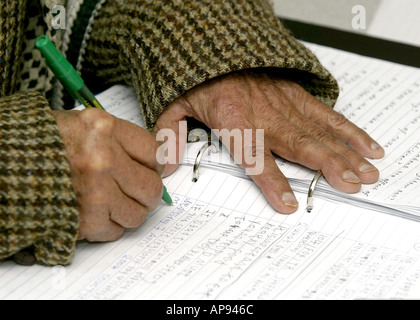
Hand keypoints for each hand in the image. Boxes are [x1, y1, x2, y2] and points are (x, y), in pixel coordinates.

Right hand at [53, 109, 164, 241]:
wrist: (5, 160)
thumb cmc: (44, 142)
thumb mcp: (84, 124)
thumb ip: (121, 139)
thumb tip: (157, 160)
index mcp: (104, 128)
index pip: (154, 152)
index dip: (155, 164)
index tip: (151, 169)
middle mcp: (102, 158)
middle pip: (151, 187)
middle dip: (147, 192)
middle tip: (136, 190)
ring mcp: (94, 191)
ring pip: (137, 213)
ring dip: (129, 211)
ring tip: (114, 202)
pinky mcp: (83, 218)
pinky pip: (115, 231)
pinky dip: (109, 226)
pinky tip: (97, 213)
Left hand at [156, 70, 384, 213]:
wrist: (217, 43)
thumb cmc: (201, 77)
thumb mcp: (175, 101)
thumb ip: (170, 133)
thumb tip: (164, 166)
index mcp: (233, 117)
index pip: (254, 154)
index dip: (272, 180)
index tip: (288, 203)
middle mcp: (264, 112)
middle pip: (298, 143)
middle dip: (327, 165)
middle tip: (349, 185)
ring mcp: (285, 102)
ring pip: (319, 130)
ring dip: (344, 152)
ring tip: (364, 172)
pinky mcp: (297, 96)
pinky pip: (327, 114)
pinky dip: (349, 131)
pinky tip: (365, 146)